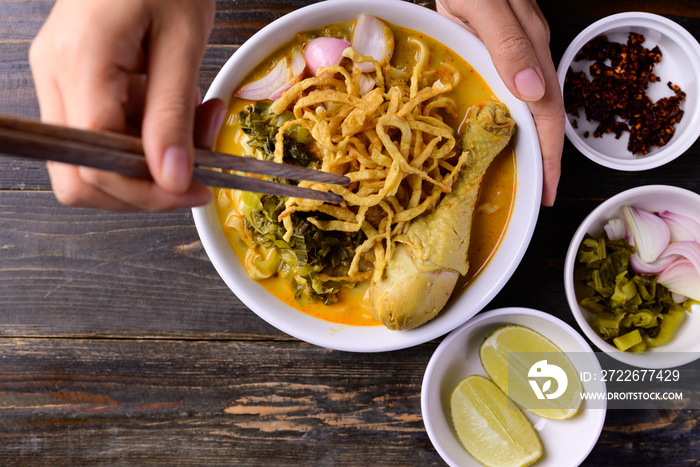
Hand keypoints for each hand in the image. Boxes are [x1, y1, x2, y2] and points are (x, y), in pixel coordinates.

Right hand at [29, 0, 223, 210]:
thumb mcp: (182, 42)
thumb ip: (172, 115)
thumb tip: (172, 180)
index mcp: (79, 64)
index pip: (97, 163)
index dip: (148, 192)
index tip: (199, 189)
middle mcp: (54, 77)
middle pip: (82, 176)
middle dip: (145, 187)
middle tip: (197, 165)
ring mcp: (59, 80)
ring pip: (94, 162)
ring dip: (151, 161)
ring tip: (198, 122)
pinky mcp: (74, 80)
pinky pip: (105, 133)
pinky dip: (146, 137)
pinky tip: (178, 108)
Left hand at [436, 0, 563, 205]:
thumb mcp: (484, 5)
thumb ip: (509, 43)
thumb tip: (534, 91)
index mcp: (530, 48)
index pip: (547, 112)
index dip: (549, 155)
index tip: (547, 193)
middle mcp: (530, 53)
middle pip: (545, 114)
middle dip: (545, 158)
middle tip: (539, 196)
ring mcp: (519, 50)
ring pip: (532, 105)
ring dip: (532, 142)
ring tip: (526, 175)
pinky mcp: (503, 48)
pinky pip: (516, 91)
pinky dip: (515, 120)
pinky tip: (505, 133)